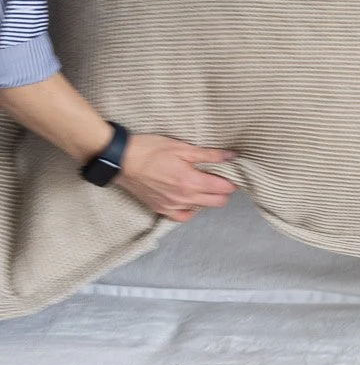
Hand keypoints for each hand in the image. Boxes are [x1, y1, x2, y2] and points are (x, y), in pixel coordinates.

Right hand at [116, 134, 238, 221]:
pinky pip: (181, 216)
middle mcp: (183, 198)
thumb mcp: (182, 147)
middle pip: (216, 202)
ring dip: (207, 200)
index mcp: (190, 181)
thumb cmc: (151, 150)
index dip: (231, 182)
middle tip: (220, 180)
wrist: (121, 160)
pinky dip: (189, 211)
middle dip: (223, 192)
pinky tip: (190, 201)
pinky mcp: (160, 209)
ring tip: (205, 188)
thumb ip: (209, 155)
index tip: (231, 175)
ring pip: (200, 209)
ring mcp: (171, 206)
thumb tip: (232, 156)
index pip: (222, 188)